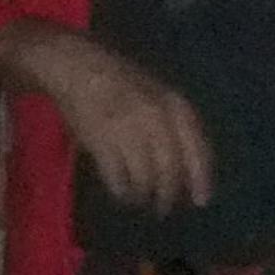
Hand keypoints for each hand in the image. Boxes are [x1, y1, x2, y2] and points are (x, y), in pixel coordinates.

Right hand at [0, 22, 212, 214]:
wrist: (74, 66)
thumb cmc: (119, 82)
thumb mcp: (158, 95)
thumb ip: (174, 125)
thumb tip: (187, 169)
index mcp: (175, 105)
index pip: (198, 150)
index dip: (201, 179)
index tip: (201, 202)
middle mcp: (156, 118)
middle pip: (171, 169)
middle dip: (169, 194)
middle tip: (164, 208)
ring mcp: (127, 129)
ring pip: (145, 176)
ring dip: (144, 194)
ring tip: (140, 200)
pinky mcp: (100, 140)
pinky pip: (117, 175)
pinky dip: (121, 189)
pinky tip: (121, 193)